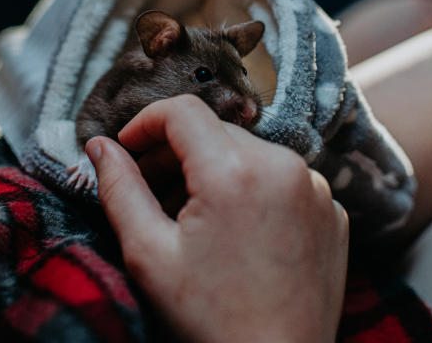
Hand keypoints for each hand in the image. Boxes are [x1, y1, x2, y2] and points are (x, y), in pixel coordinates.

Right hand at [87, 95, 348, 342]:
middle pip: (215, 131)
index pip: (182, 111)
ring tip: (191, 217)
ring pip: (250, 152)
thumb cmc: (209, 320)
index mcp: (235, 172)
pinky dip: (253, 191)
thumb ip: (120, 189)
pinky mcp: (332, 211)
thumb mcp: (149, 254)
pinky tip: (234, 233)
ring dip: (215, 170)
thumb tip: (99, 146)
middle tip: (149, 191)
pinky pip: (283, 180)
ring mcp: (316, 189)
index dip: (145, 123)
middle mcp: (285, 167)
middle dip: (176, 152)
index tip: (125, 151)